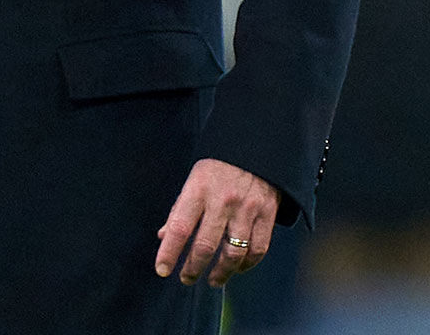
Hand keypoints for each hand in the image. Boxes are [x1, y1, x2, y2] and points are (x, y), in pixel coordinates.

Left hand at [155, 158, 280, 286]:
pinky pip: (258, 249)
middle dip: (193, 267)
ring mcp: (247, 209)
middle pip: (206, 245)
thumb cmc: (218, 169)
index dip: (169, 252)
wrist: (256, 149)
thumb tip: (164, 236)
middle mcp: (222, 201)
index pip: (180, 227)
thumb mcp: (193, 181)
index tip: (162, 270)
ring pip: (233, 252)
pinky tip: (237, 269)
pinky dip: (247, 264)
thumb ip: (180, 209)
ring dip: (221, 272)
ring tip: (212, 280)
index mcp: (198, 190)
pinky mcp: (267, 215)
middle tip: (186, 279)